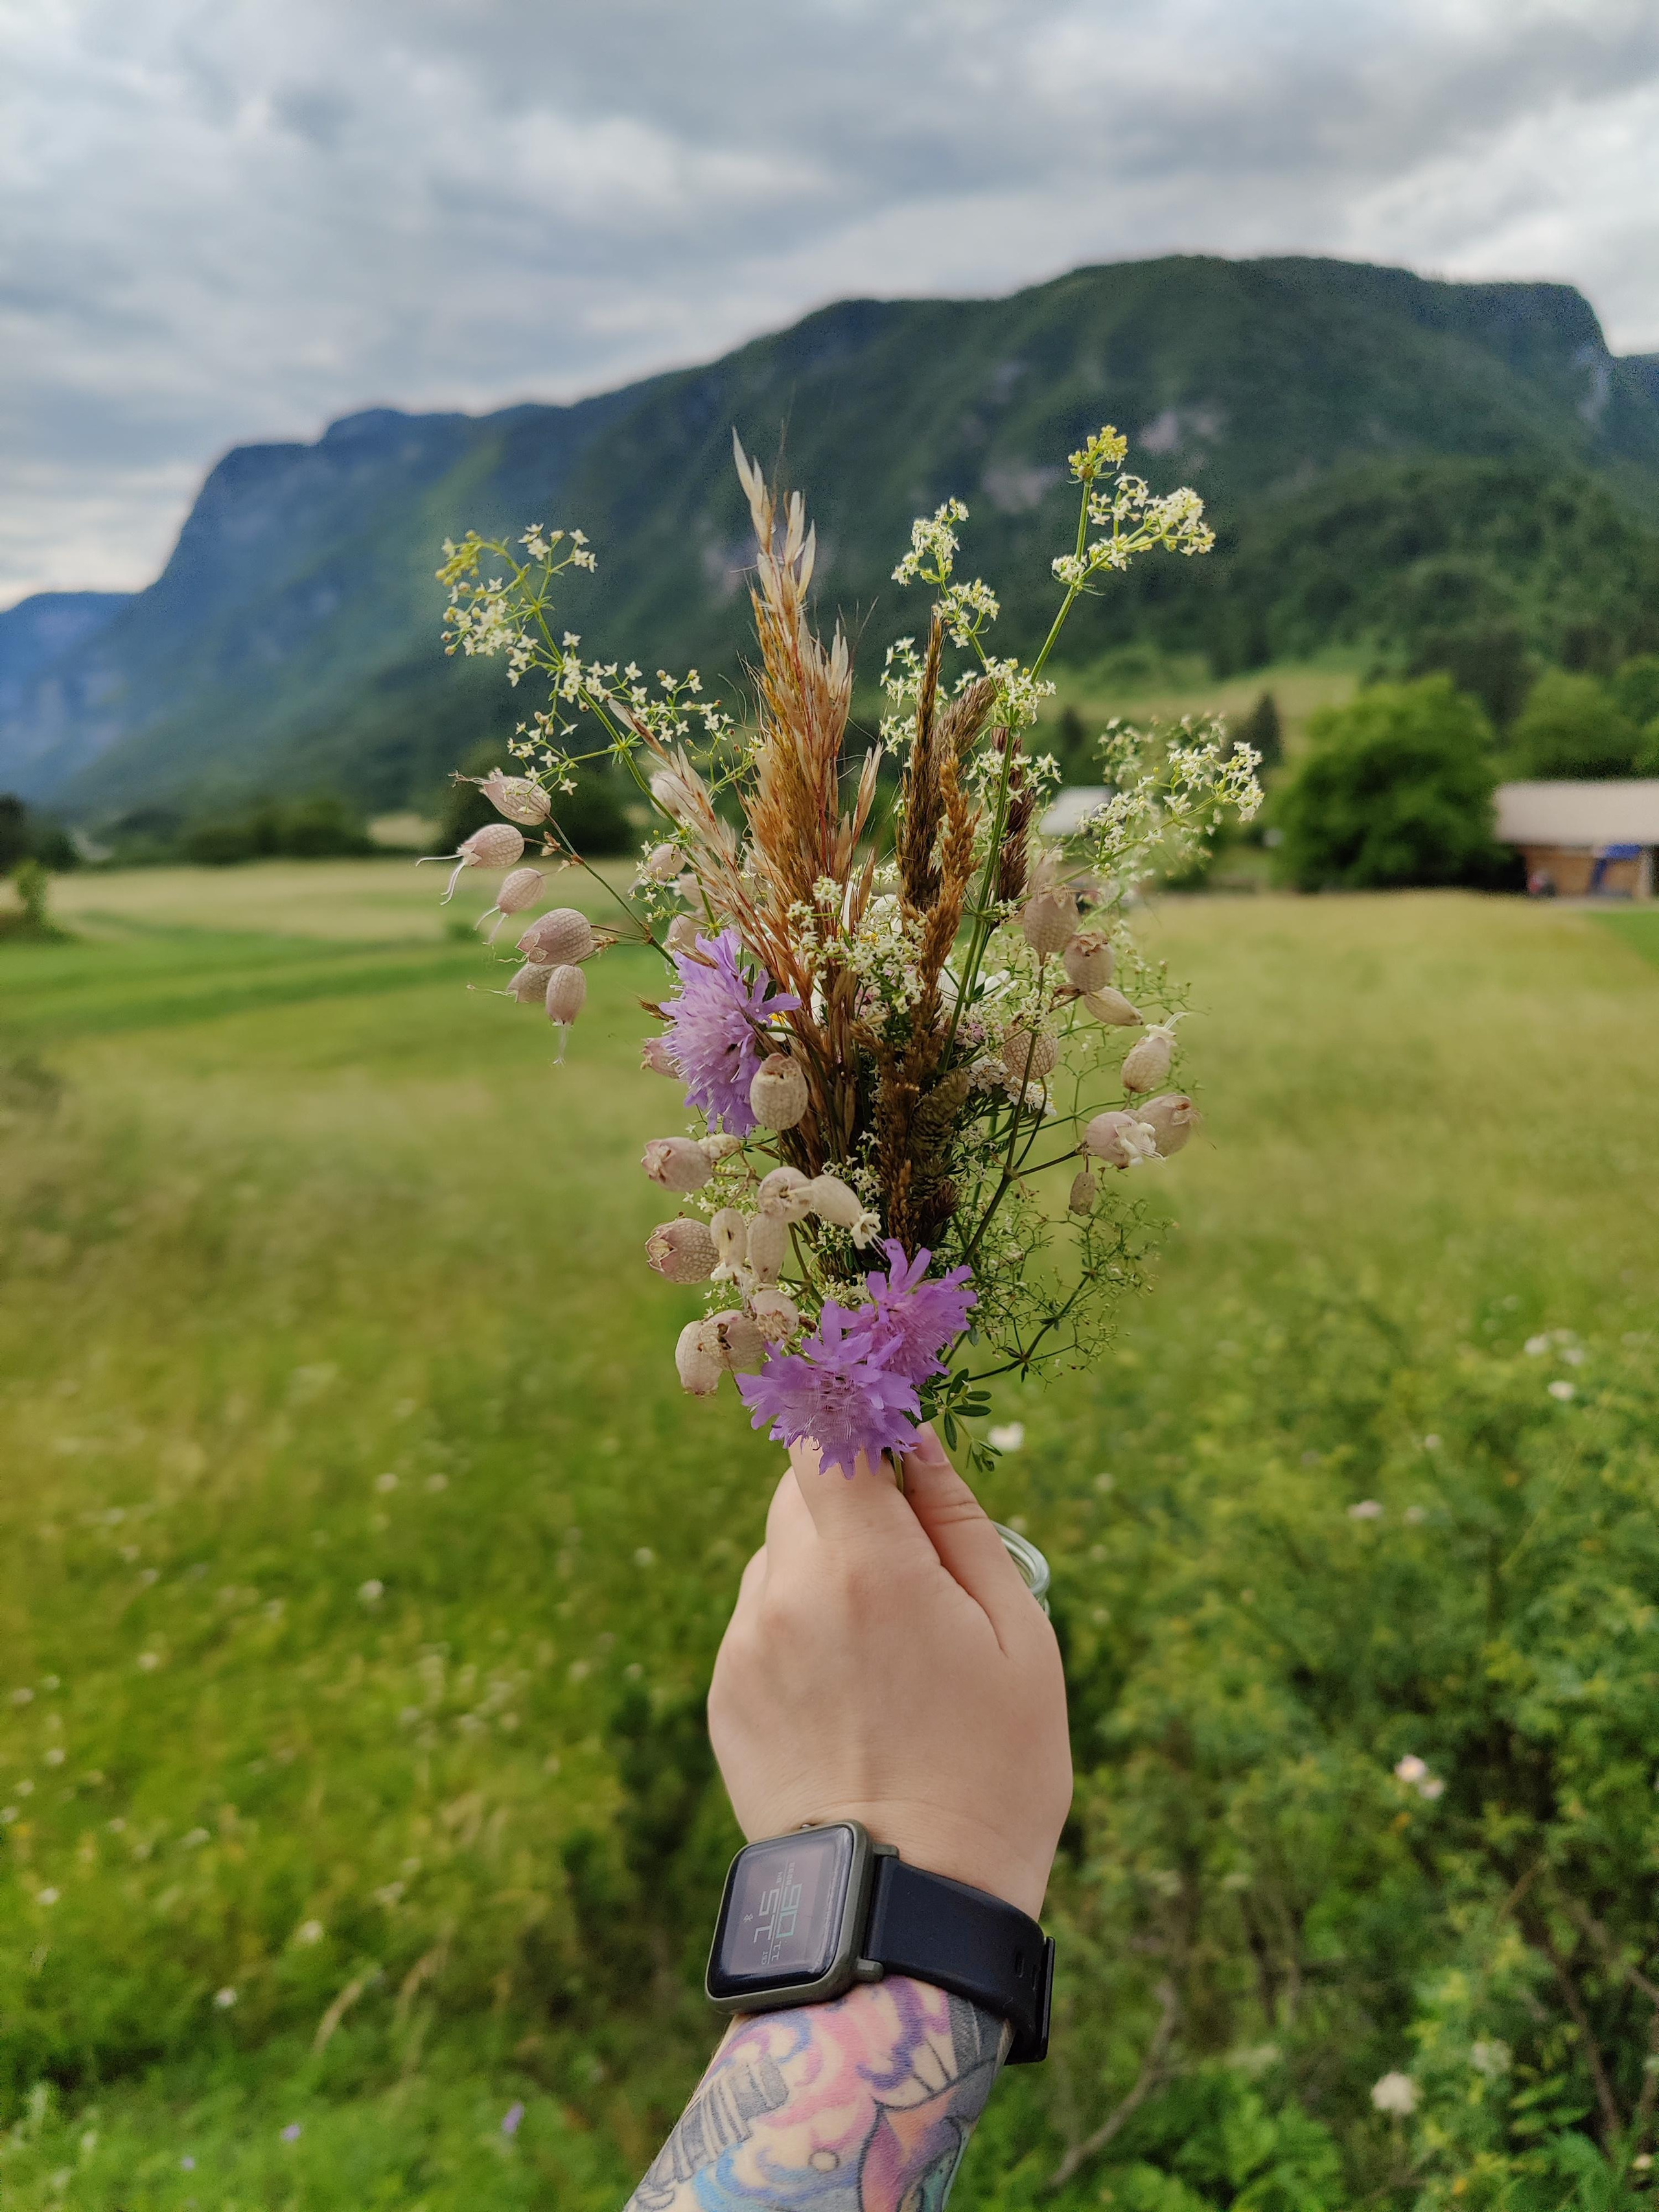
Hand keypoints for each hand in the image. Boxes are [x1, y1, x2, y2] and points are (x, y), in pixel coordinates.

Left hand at [707, 1423, 1071, 1918]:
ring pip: (778, 1557)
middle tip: (912, 1567)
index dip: (856, 1419)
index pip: (826, 1434)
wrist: (905, 1910)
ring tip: (887, 1654)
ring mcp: (746, 1647)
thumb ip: (959, 1521)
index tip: (891, 1434)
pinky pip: (761, 1623)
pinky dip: (799, 1630)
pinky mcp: (725, 1696)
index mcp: (868, 1566)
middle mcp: (788, 1593)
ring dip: (824, 1569)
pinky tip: (851, 1696)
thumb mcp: (1015, 1635)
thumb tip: (915, 1436)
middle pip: (799, 1490)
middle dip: (852, 1502)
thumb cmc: (992, 1771)